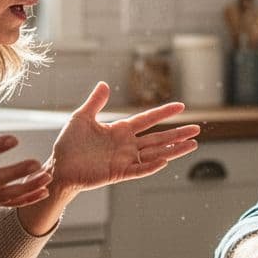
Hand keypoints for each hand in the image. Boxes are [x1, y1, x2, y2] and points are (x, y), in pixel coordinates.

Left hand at [48, 82, 200, 195]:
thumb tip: (103, 84)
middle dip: (177, 134)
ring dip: (173, 150)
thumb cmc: (69, 144)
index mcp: (120, 130)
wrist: (60, 167)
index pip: (147, 119)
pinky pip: (139, 170)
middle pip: (158, 138)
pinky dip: (151, 166)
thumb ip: (95, 102)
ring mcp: (125, 160)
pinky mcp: (119, 173)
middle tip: (197, 129)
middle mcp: (127, 145)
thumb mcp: (81, 118)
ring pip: (154, 153)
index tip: (181, 107)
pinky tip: (165, 160)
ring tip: (192, 144)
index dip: (163, 113)